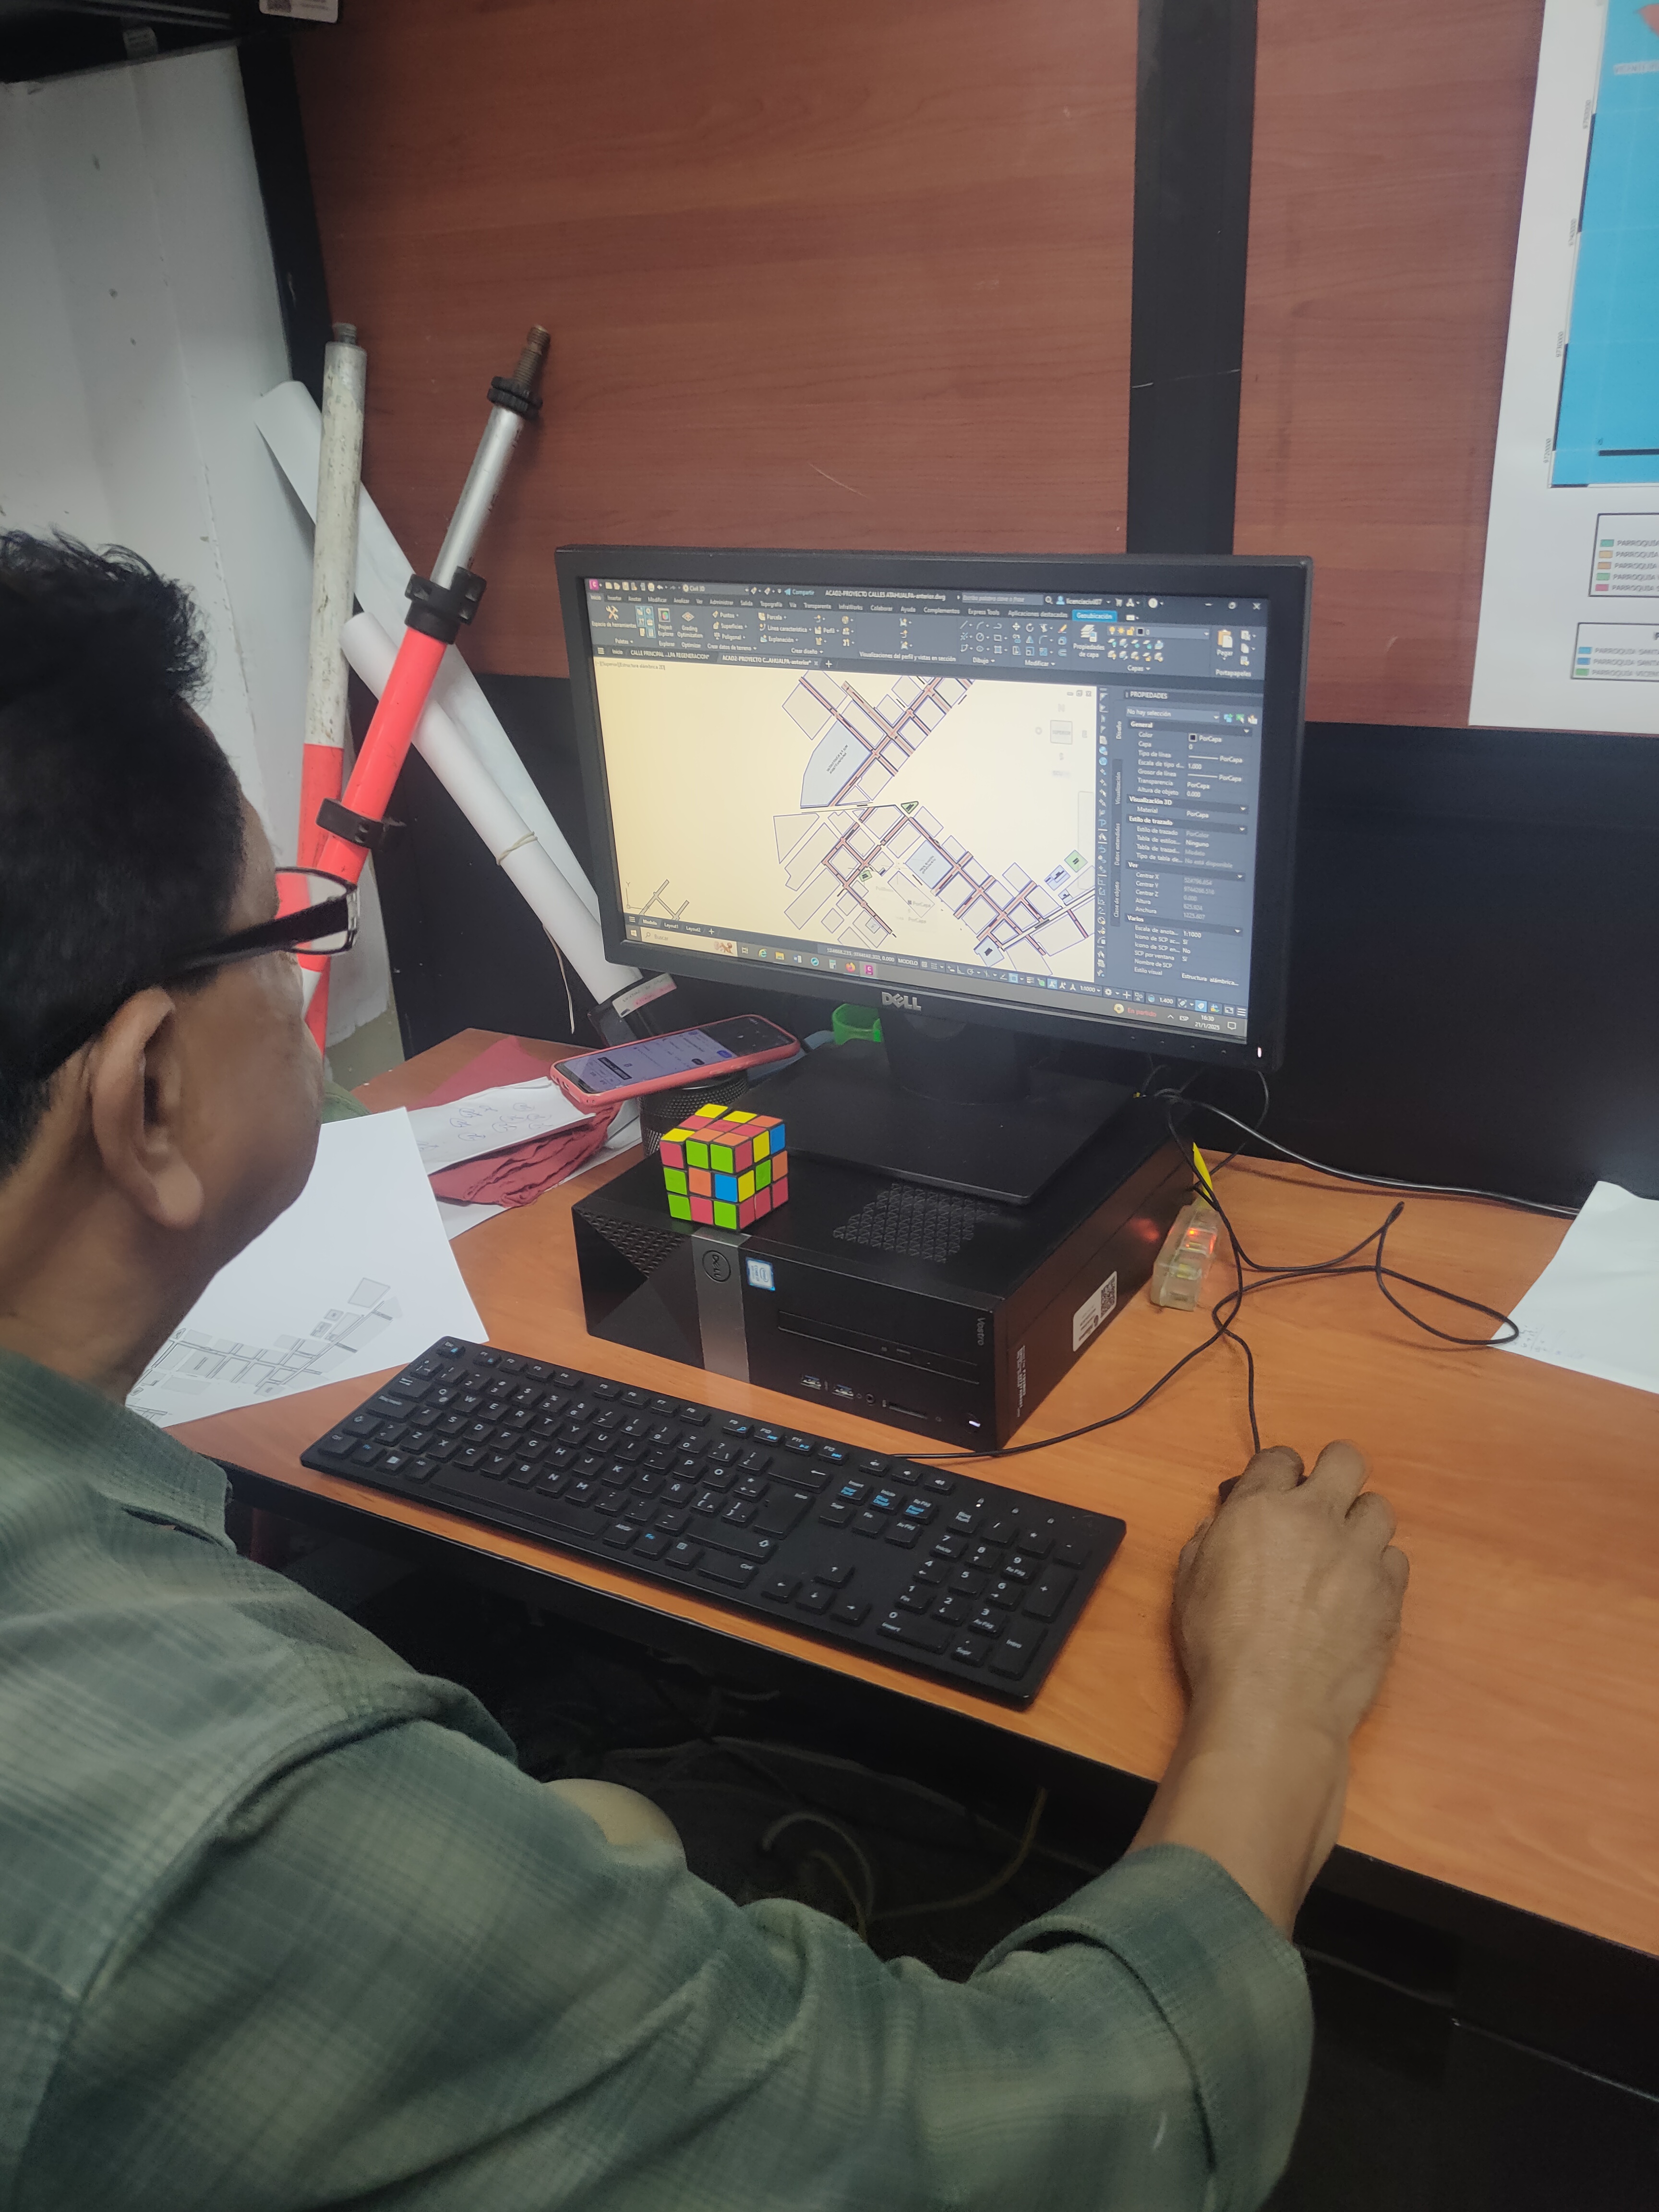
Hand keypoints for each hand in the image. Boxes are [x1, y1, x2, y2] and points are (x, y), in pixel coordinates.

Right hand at [1126, 1442, 1407, 1933]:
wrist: (1273, 1706)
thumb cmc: (1219, 1647)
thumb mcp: (1189, 1581)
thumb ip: (1212, 1538)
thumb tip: (1227, 1523)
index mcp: (1261, 1508)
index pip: (1280, 1457)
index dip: (1277, 1473)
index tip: (1275, 1494)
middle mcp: (1317, 1518)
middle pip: (1346, 1458)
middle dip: (1333, 1473)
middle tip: (1320, 1505)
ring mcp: (1360, 1554)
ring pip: (1379, 1507)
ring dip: (1359, 1523)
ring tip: (1342, 1553)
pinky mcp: (1390, 1592)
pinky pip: (1396, 1557)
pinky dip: (1378, 1567)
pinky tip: (1358, 1592)